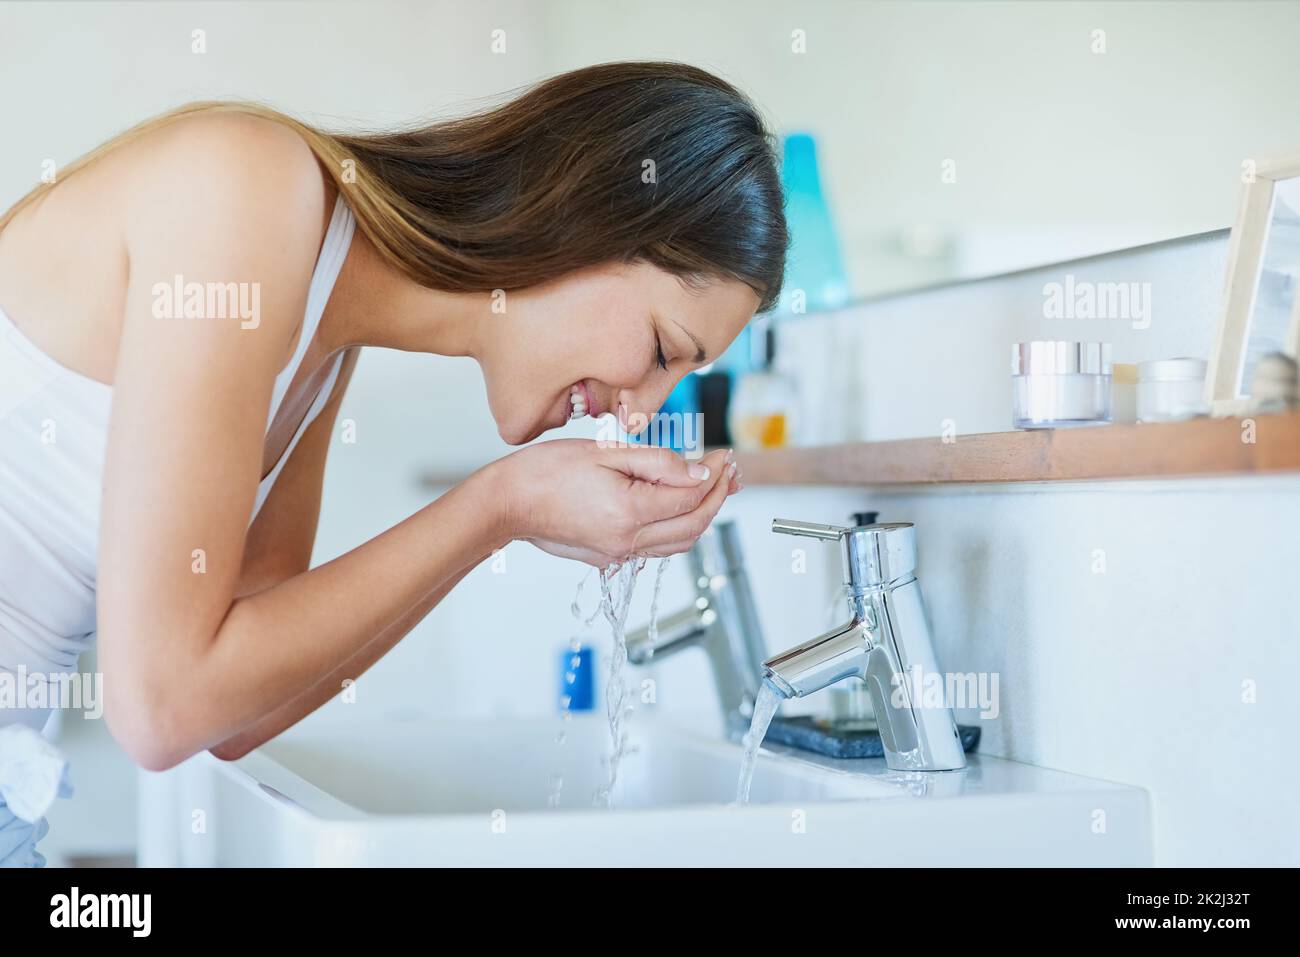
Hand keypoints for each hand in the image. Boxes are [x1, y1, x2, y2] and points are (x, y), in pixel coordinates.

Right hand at [491, 441, 738, 566]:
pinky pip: (655, 548)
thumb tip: (698, 472)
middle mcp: (627, 541)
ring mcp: (617, 553)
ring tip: (714, 488)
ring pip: (678, 543)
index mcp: (629, 512)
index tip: (722, 454)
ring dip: (701, 516)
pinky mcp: (607, 557)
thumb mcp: (606, 453)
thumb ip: (657, 463)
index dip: (713, 475)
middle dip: (717, 497)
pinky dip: (676, 528)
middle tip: (729, 472)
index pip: (691, 496)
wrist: (506, 503)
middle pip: (693, 525)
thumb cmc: (546, 471)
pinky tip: (679, 506)